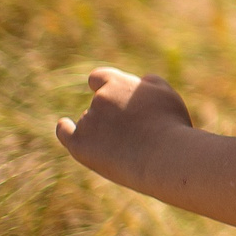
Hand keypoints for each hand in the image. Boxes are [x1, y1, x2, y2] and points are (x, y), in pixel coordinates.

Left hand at [57, 67, 194, 182]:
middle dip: (113, 114)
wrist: (163, 157)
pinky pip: (66, 133)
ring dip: (103, 130)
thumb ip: (149, 83)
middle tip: (137, 132)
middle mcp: (99, 99)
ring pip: (90, 122)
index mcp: (118, 84)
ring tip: (130, 148)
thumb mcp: (167, 96)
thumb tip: (138, 81)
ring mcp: (88, 122)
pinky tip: (65, 125)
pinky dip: (66, 128)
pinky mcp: (80, 145)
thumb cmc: (170, 126)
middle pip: (100, 104)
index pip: (100, 78)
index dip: (104, 85)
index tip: (107, 91)